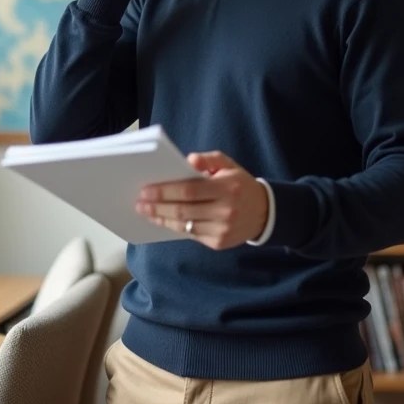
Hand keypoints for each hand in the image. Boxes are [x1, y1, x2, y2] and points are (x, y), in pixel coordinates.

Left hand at [135, 151, 268, 249]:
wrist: (264, 213)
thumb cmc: (240, 184)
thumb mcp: (229, 165)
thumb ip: (209, 159)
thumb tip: (188, 160)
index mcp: (228, 189)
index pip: (190, 191)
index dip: (165, 192)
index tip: (146, 190)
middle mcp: (226, 211)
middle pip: (183, 211)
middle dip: (158, 207)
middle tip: (140, 203)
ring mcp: (222, 230)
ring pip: (184, 226)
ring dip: (162, 219)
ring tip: (147, 212)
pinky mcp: (218, 243)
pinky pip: (191, 234)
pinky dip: (175, 227)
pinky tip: (164, 219)